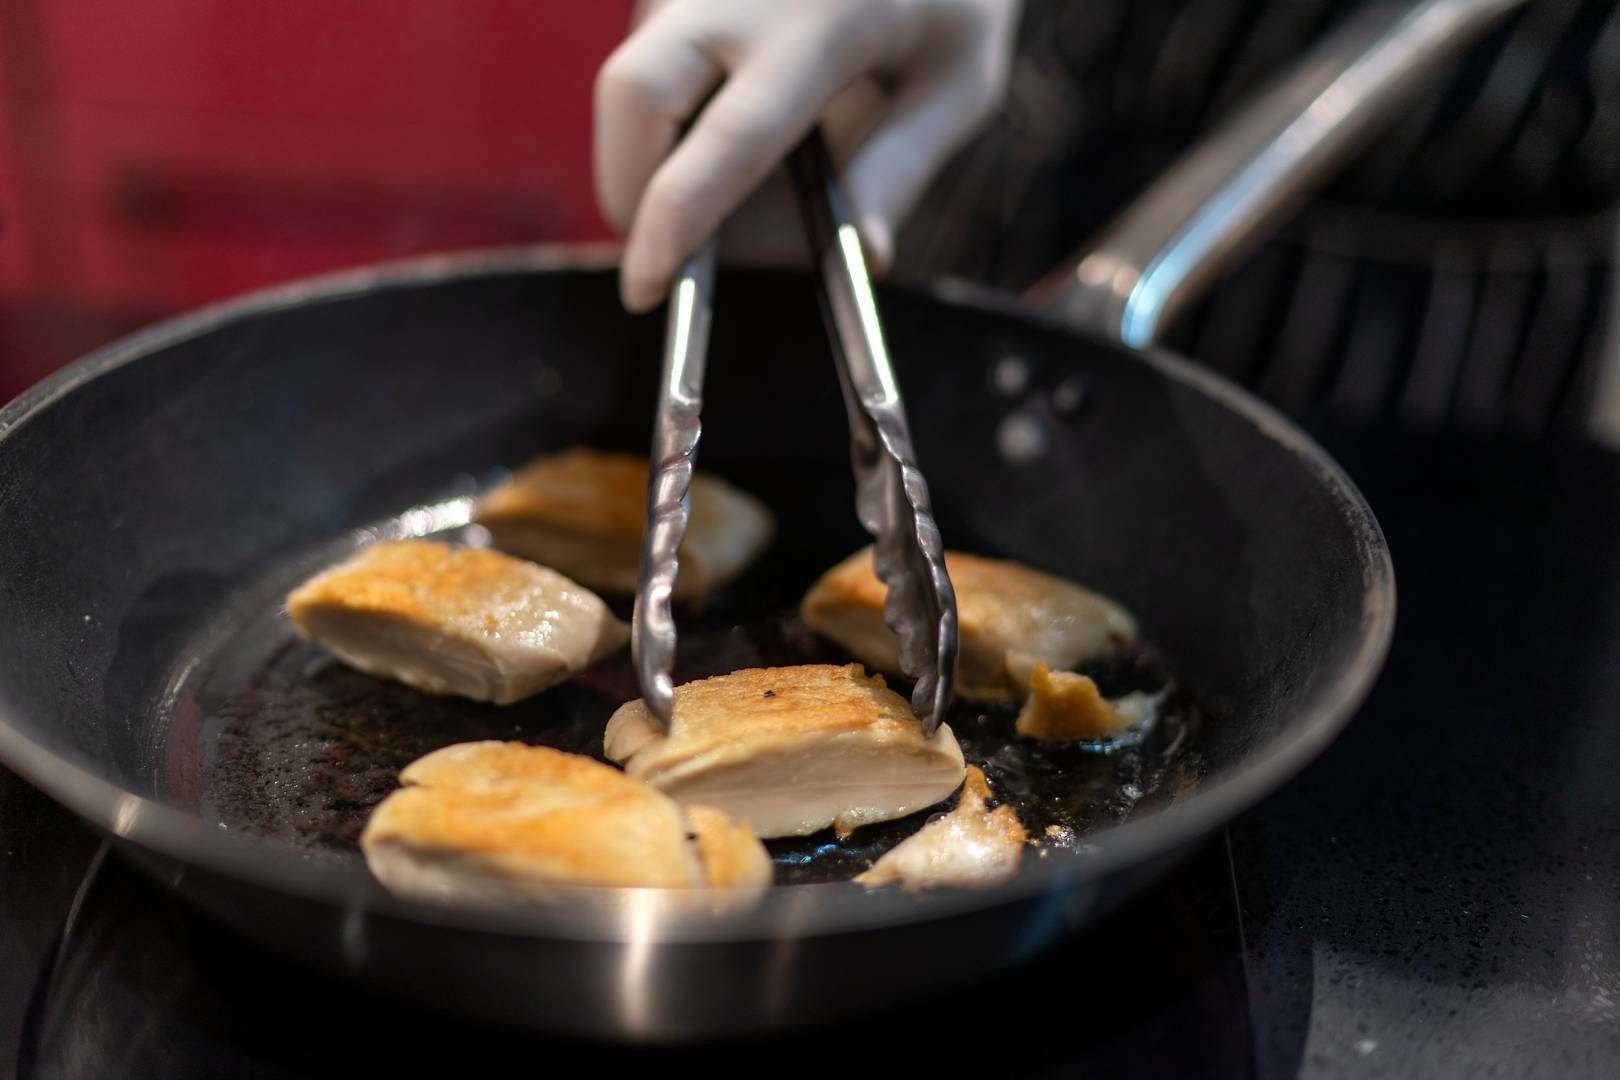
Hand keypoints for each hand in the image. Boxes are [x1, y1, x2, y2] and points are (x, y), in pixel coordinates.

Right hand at [594, 0, 1019, 311]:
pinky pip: (648, 44)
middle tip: (660, 246)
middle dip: (625, 184)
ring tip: (728, 161)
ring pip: (629, 73)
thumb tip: (859, 257)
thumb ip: (899, 169)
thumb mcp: (959, 83)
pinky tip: (731, 97)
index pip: (729, 138)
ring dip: (649, 142)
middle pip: (631, 93)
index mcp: (823, 24)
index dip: (675, 221)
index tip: (648, 287)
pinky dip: (667, 100)